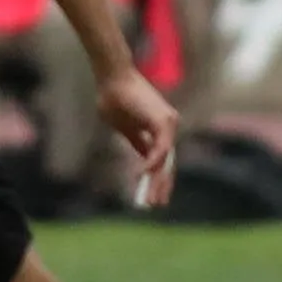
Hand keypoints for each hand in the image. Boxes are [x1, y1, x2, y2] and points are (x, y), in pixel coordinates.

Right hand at [96, 68, 178, 207]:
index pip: (162, 160)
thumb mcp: (125, 127)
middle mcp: (168, 127)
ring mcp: (168, 124)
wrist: (112, 77)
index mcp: (160, 130)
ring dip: (158, 180)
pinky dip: (152, 162)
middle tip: (156, 205)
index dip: (158, 179)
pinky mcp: (163, 121)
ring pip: (166, 159)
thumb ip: (137, 142)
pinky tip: (144, 175)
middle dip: (160, 186)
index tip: (153, 196)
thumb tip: (144, 160)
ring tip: (152, 199)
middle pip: (167, 163)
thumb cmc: (114, 97)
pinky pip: (160, 148)